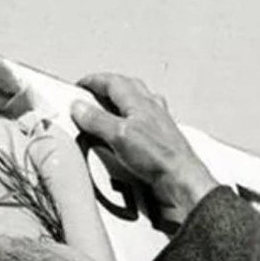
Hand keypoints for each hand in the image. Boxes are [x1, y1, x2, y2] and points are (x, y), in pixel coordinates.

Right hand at [71, 73, 220, 227]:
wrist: (180, 179)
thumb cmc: (159, 156)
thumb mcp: (119, 135)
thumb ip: (97, 120)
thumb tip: (80, 108)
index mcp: (139, 100)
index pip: (112, 81)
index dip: (93, 81)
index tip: (80, 86)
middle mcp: (151, 108)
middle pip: (127, 87)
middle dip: (109, 87)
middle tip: (94, 93)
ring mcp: (159, 124)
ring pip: (138, 103)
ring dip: (122, 103)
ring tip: (108, 110)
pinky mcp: (161, 141)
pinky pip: (144, 124)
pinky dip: (131, 123)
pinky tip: (127, 134)